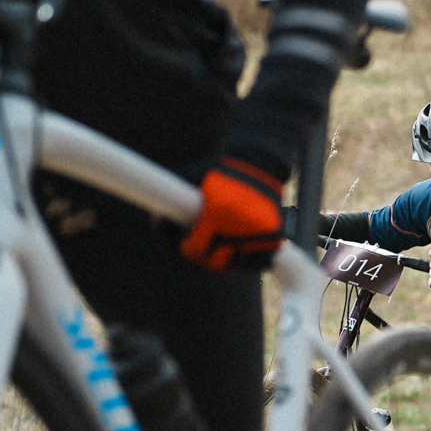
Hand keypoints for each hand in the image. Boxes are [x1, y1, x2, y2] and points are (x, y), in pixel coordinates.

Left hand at [181, 157, 285, 271]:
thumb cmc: (219, 171)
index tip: (185, 246)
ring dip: (228, 264)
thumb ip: (171, 201)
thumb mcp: (190, 179)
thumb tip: (155, 223)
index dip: (185, 250)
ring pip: (237, 267)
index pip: (194, 248)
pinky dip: (251, 264)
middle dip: (204, 260)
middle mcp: (239, 224)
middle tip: (202, 254)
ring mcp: (259, 232)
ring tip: (222, 255)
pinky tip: (241, 257)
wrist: (258, 162)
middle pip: (214, 263)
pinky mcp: (276, 236)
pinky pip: (261, 264)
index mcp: (216, 212)